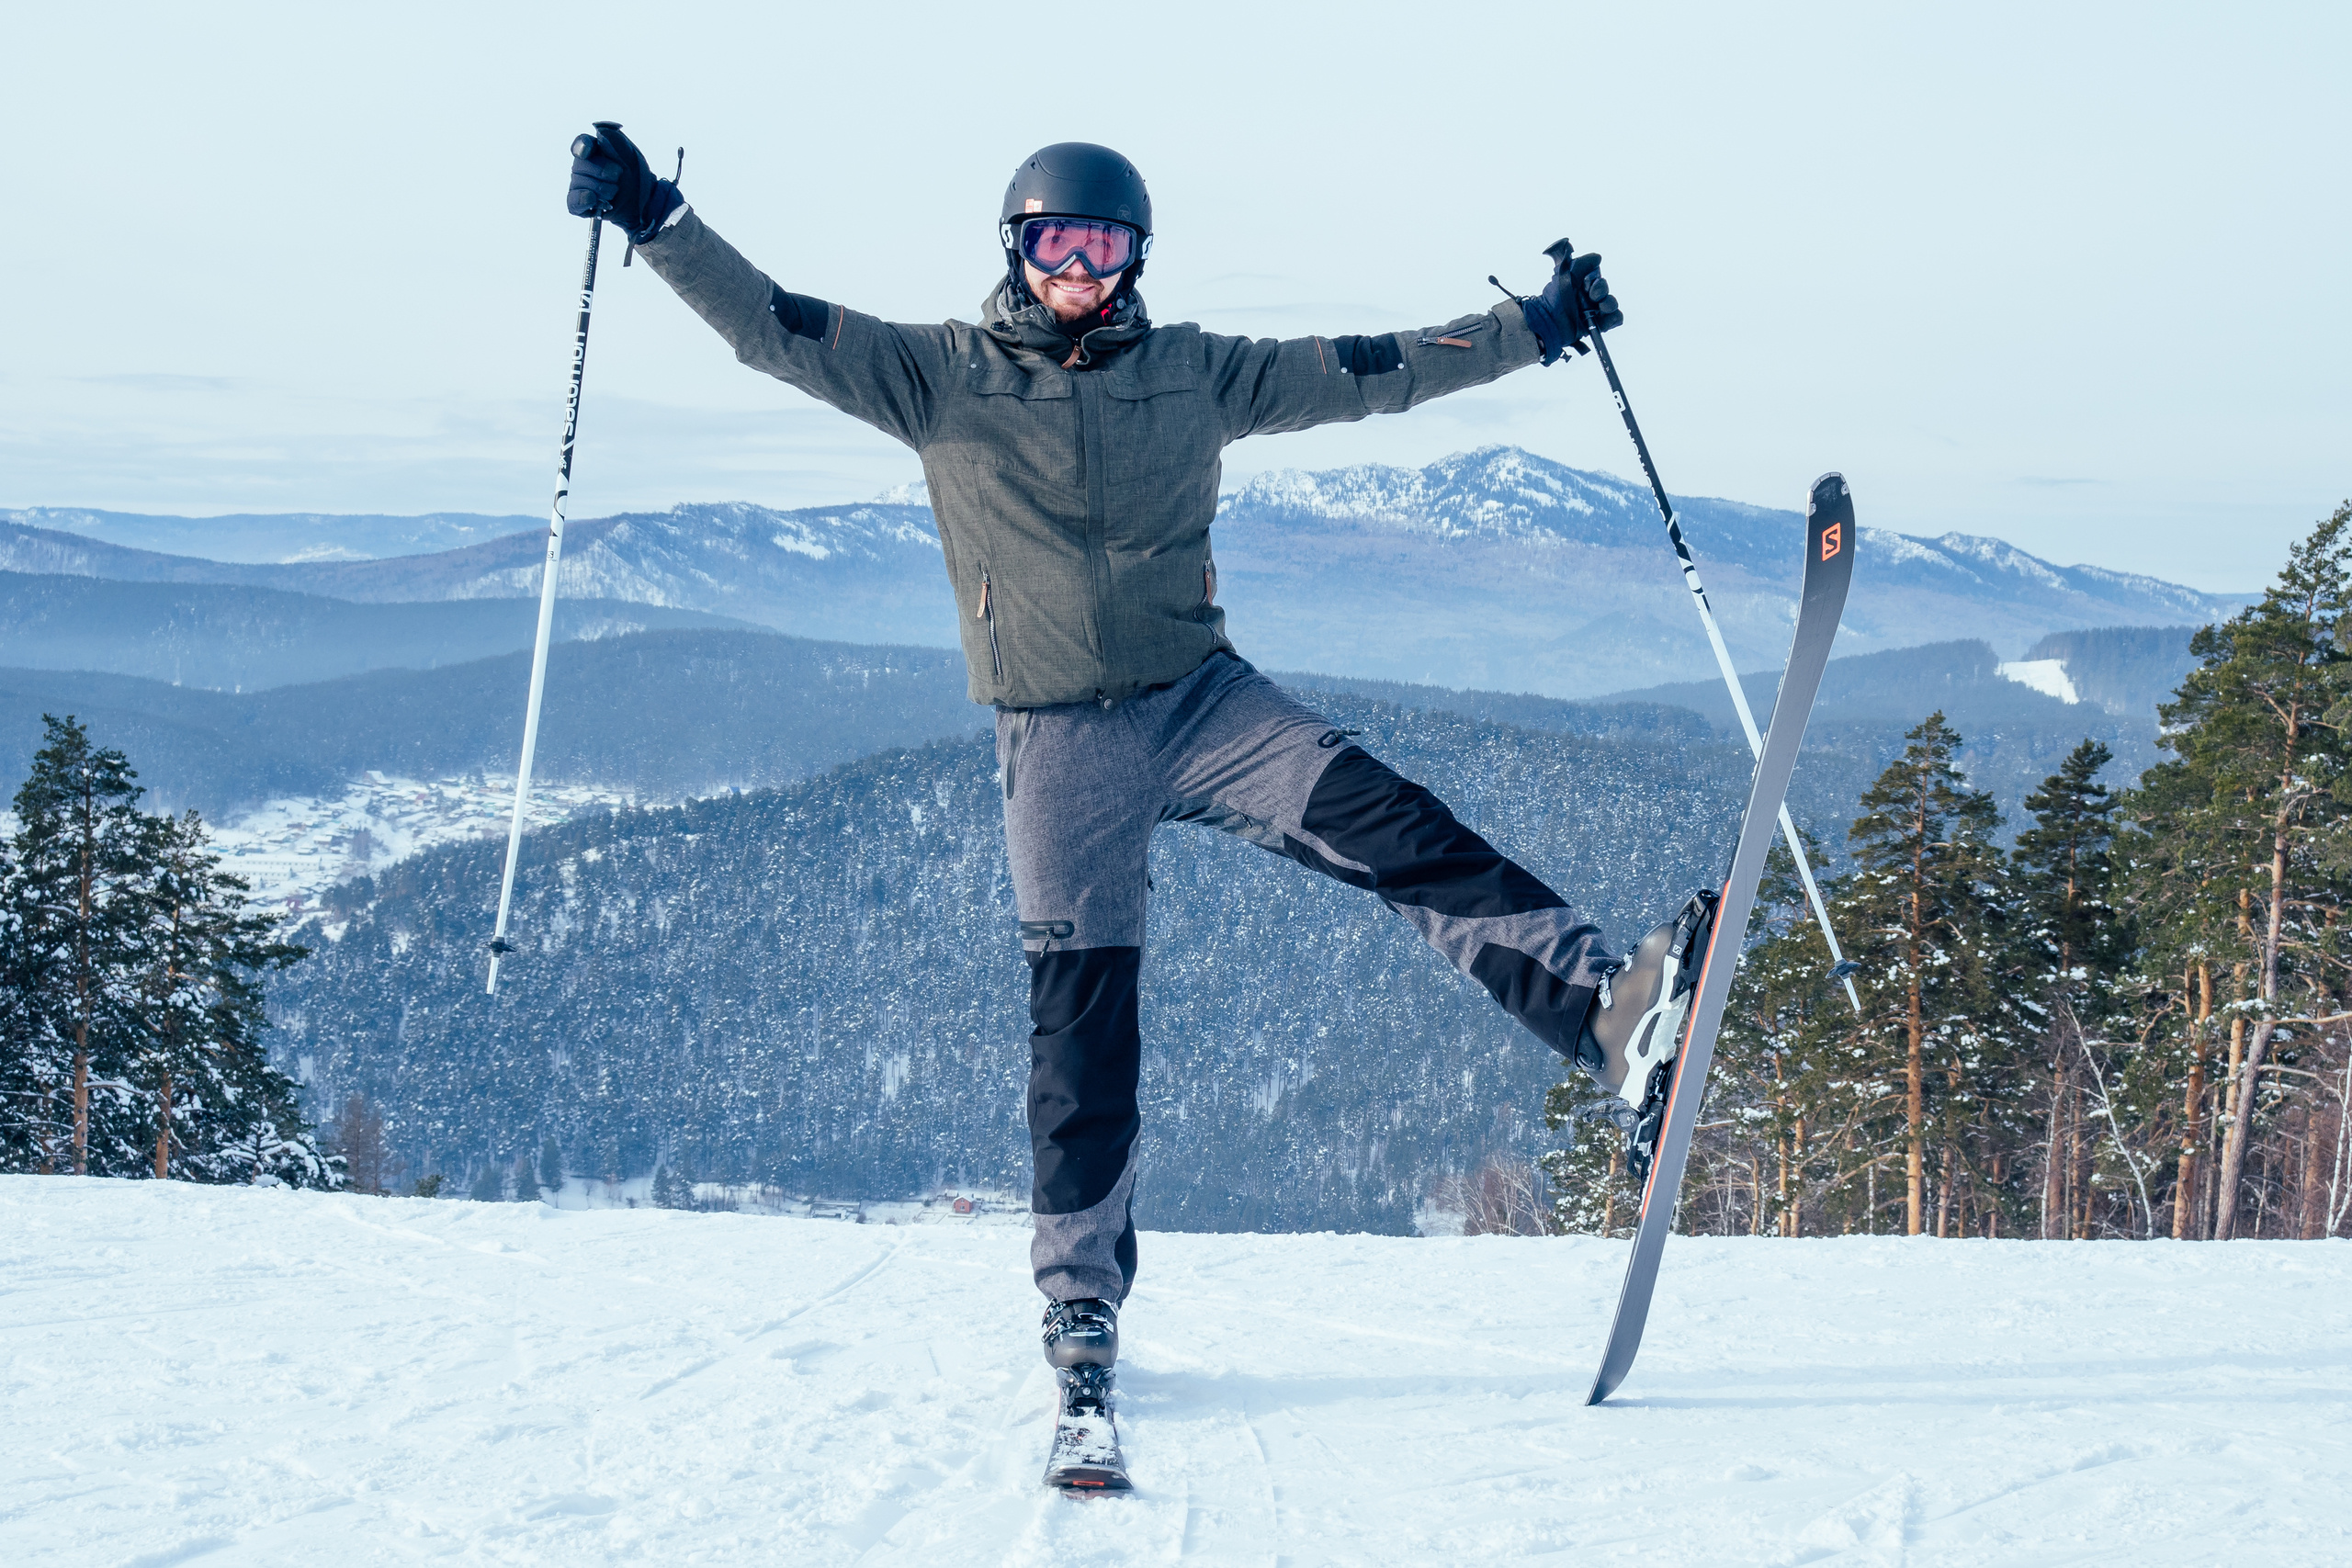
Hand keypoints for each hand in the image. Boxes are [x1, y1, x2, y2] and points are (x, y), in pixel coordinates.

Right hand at [566, 121, 679, 241]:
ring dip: (603, 188)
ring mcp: (580, 186)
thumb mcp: (629, 151)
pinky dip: (583, 200)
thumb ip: (614, 139)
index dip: (583, 146)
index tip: (589, 149)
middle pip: (581, 166)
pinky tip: (593, 199)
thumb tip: (600, 133)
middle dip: (603, 171)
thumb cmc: (634, 172)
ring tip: (615, 191)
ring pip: (580, 184)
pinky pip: (574, 202)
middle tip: (619, 175)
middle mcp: (582, 167)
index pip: (581, 145)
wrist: (645, 198)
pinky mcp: (581, 205)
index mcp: (592, 150)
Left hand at [1521, 242, 1623, 364]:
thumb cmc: (1554, 298)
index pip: (1598, 280)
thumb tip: (1598, 257)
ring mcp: (1594, 312)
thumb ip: (1581, 264)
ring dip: (1609, 303)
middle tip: (1592, 296)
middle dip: (1601, 291)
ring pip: (1612, 304)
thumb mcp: (1565, 275)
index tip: (1587, 284)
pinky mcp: (1597, 326)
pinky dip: (1613, 319)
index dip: (1596, 281)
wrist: (1549, 321)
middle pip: (1605, 291)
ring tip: (1601, 307)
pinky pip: (1615, 319)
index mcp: (1582, 286)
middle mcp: (1589, 298)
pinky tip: (1604, 319)